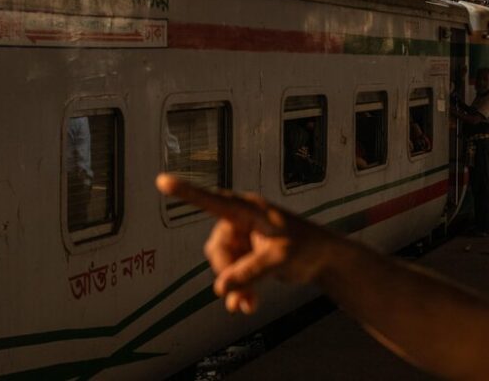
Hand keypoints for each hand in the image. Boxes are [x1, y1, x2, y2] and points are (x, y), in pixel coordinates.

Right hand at [155, 174, 330, 314]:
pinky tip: (244, 307)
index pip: (213, 201)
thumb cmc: (308, 247)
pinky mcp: (248, 255)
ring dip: (234, 287)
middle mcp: (242, 221)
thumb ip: (250, 271)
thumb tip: (220, 288)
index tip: (163, 181)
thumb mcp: (280, 258)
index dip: (187, 192)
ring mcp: (244, 239)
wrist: (325, 260)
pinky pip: (233, 274)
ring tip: (248, 306)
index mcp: (250, 209)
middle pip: (217, 249)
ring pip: (224, 266)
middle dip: (227, 274)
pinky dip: (238, 290)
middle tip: (240, 296)